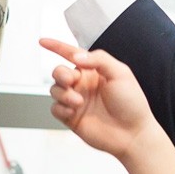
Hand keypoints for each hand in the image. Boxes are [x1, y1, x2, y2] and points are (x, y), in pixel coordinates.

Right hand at [41, 37, 155, 160]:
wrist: (131, 132)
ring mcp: (76, 100)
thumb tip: (77, 56)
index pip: (73, 54)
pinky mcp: (71, 116)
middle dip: (61, 74)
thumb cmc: (131, 102)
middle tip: (71, 80)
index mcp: (95, 70)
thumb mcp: (120, 73)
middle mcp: (84, 84)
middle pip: (59, 72)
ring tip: (79, 102)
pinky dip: (61, 108)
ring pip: (55, 89)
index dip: (57, 47)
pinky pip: (55, 108)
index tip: (43, 41)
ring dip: (63, 93)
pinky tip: (73, 111)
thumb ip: (99, 59)